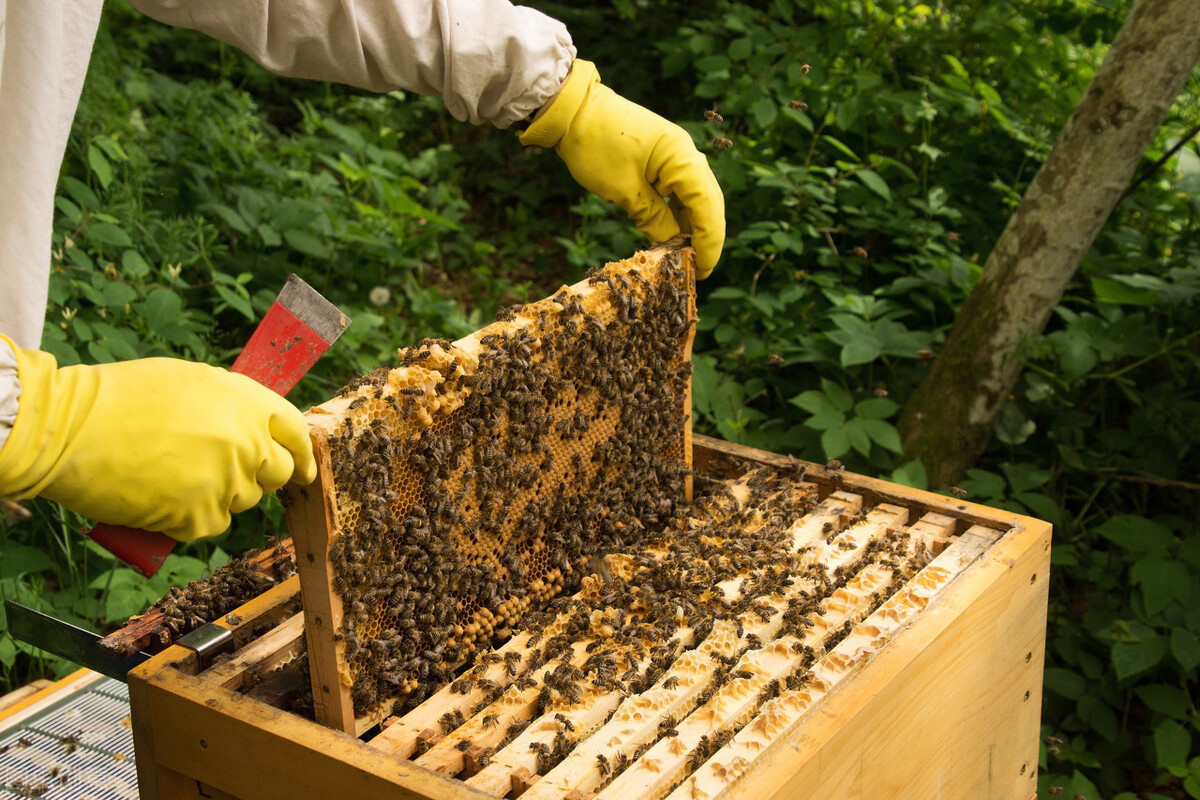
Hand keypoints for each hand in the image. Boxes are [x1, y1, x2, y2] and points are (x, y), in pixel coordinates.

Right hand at [0, 338, 315, 541]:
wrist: (71, 429)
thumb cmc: (121, 399)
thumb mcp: (191, 383)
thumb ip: (232, 406)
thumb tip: (254, 426)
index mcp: (248, 402)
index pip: (296, 432)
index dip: (301, 452)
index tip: (302, 467)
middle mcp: (248, 441)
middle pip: (278, 473)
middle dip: (258, 476)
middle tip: (225, 474)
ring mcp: (228, 480)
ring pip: (243, 500)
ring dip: (219, 495)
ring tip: (173, 475)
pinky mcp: (202, 515)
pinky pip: (211, 524)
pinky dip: (190, 518)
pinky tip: (160, 497)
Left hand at [519, 60, 724, 277]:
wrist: (573, 110)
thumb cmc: (596, 147)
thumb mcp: (624, 191)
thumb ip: (654, 219)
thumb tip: (674, 247)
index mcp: (683, 159)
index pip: (708, 208)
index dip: (709, 244)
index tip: (703, 272)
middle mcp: (688, 155)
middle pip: (709, 204)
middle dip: (705, 239)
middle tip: (697, 272)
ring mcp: (677, 156)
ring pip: (697, 199)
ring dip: (693, 228)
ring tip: (685, 259)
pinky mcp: (664, 159)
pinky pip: (680, 192)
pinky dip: (679, 214)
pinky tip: (673, 236)